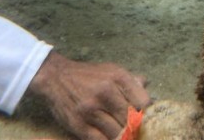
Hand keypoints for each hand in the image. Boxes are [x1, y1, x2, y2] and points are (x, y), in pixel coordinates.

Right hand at [28, 51, 149, 139]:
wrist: (55, 78)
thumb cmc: (88, 75)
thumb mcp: (111, 70)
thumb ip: (131, 81)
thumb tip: (148, 91)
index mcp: (117, 77)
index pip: (143, 102)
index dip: (146, 113)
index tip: (145, 118)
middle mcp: (106, 92)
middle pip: (131, 120)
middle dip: (136, 127)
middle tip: (136, 130)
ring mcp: (91, 110)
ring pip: (118, 133)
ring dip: (123, 136)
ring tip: (125, 135)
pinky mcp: (79, 125)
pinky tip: (110, 137)